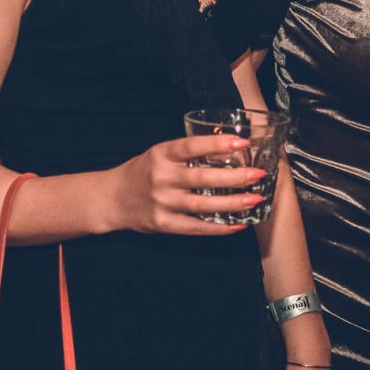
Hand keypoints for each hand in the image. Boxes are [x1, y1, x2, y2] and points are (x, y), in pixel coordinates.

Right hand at [103, 134, 267, 235]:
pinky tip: (238, 224)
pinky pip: (196, 228)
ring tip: (255, 199)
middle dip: (235, 177)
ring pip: (203, 205)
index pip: (192, 146)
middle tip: (258, 174)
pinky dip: (219, 228)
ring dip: (233, 204)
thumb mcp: (159, 154)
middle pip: (203, 178)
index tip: (243, 141)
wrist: (111, 198)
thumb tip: (228, 149)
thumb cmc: (142, 172)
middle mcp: (161, 178)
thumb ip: (186, 154)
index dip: (218, 144)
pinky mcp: (163, 224)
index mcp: (161, 154)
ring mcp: (162, 203)